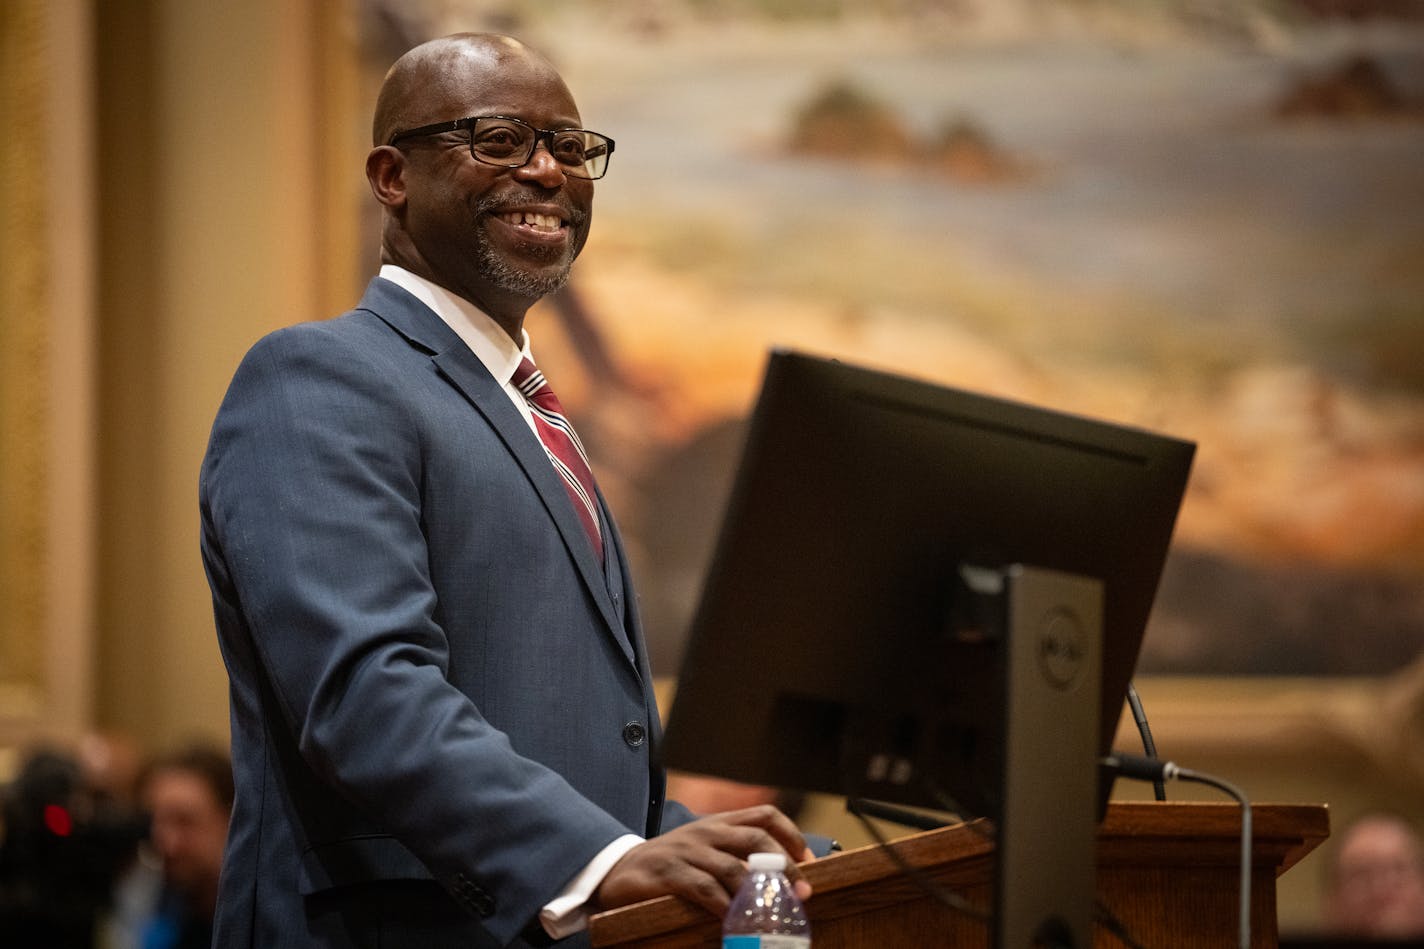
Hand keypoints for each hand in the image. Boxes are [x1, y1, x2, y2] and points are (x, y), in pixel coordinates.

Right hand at [594, 804, 813, 915]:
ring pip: (733, 867)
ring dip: (759, 892)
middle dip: (786, 866)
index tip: (809, 862)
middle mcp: (706, 832)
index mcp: (718, 823)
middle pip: (757, 839)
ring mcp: (687, 851)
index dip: (791, 835)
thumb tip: (777, 879)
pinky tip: (735, 921)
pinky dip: (724, 907)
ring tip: (774, 913)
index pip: (764, 815)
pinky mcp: (668, 873)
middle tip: (802, 893)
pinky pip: (704, 889)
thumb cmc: (667, 864)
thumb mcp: (702, 850)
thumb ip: (733, 856)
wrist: (615, 869)